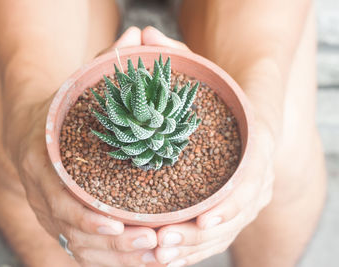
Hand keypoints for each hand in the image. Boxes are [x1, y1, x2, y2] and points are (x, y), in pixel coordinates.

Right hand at [4, 27, 158, 266]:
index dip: (86, 215)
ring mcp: (53, 213)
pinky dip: (115, 259)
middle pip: (74, 231)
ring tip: (157, 255)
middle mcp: (43, 194)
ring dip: (120, 257)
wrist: (35, 128)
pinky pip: (87, 250)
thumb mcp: (78, 84)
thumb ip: (105, 64)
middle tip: (152, 242)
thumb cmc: (63, 106)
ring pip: (83, 248)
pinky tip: (146, 258)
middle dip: (114, 243)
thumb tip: (138, 34)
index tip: (120, 221)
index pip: (59, 198)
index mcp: (42, 161)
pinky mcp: (66, 223)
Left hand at [142, 26, 274, 265]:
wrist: (247, 113)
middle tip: (165, 244)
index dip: (228, 203)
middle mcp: (257, 177)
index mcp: (258, 145)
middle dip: (200, 236)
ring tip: (159, 256)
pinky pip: (215, 238)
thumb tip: (140, 34)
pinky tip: (167, 258)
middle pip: (234, 216)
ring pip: (223, 234)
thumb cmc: (220, 94)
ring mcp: (246, 198)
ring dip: (193, 250)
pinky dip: (194, 250)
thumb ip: (175, 57)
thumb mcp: (201, 72)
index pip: (250, 180)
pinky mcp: (231, 210)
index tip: (201, 219)